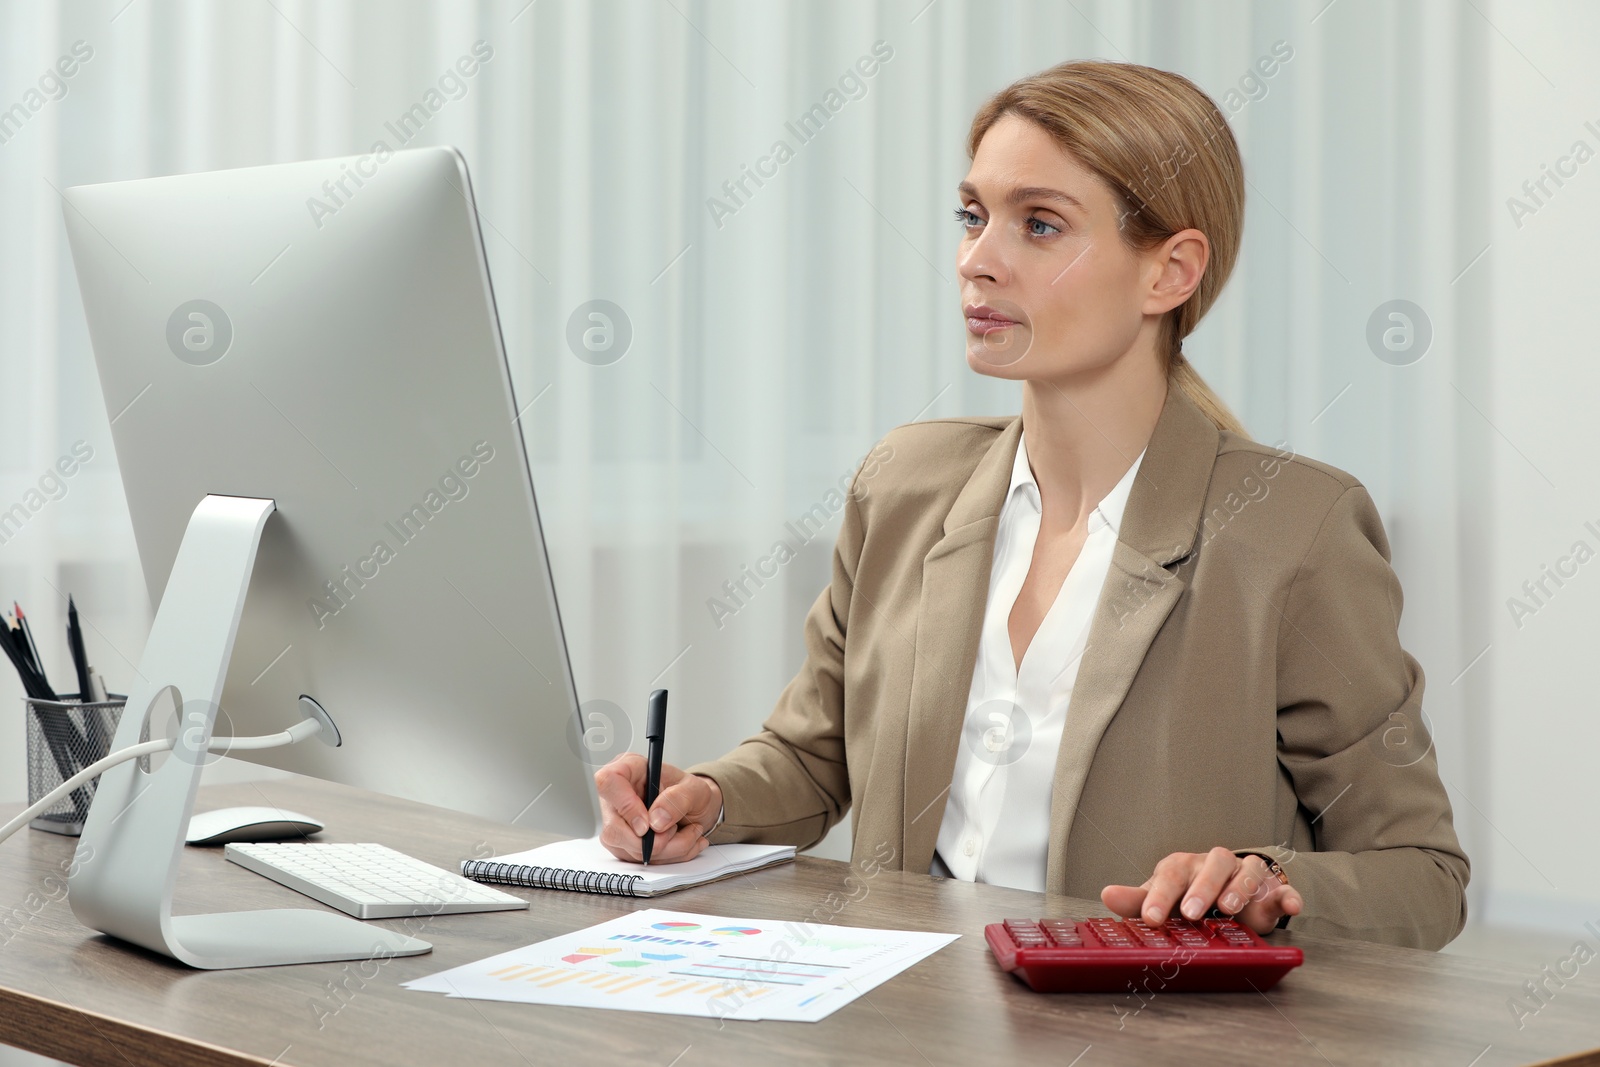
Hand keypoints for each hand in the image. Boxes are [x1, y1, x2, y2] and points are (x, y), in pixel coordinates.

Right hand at [595, 753, 722, 863]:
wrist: (696, 810)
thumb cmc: (690, 793)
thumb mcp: (695, 789)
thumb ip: (678, 799)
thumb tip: (656, 819)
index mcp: (630, 770)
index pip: (608, 782)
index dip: (626, 806)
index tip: (647, 824)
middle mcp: (617, 796)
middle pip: (613, 829)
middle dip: (651, 841)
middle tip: (674, 831)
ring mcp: (617, 823)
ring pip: (629, 849)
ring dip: (666, 849)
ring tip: (686, 834)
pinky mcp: (623, 844)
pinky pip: (639, 860)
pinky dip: (666, 856)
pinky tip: (680, 842)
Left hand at [1100, 847, 1302, 934]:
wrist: (1229, 892)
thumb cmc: (1190, 896)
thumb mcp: (1165, 899)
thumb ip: (1139, 901)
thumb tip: (1106, 895)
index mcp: (1186, 866)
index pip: (1171, 873)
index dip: (1160, 895)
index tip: (1151, 919)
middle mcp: (1216, 865)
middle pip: (1212, 865)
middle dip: (1201, 888)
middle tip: (1191, 913)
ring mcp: (1246, 875)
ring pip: (1246, 871)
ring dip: (1239, 889)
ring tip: (1230, 910)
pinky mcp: (1273, 891)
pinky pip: (1284, 890)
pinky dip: (1288, 896)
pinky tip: (1289, 906)